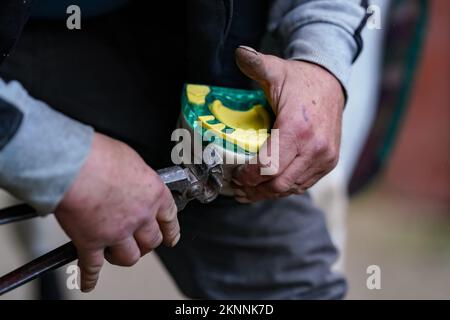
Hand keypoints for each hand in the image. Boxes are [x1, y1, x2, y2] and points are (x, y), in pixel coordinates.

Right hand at [55, 133, 179, 291]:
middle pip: (152, 241)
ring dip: (124, 257)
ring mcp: (117, 232)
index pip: (169, 218)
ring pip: (129, 256)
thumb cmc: (98, 155)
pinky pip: (92, 266)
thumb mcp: (131, 158)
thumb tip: (133, 180)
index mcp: (153, 194)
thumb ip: (137, 176)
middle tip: (140, 243)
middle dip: (146, 244)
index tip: (170, 237)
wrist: (72, 164)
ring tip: (116, 253)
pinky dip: (90, 277)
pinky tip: (89, 282)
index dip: (171, 230)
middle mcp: (140, 216)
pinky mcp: (91, 242)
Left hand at [232, 46, 344, 201]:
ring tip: (250, 191)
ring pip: (292, 187)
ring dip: (269, 192)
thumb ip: (256, 64)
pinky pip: (304, 184)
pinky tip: (270, 186)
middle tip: (238, 188)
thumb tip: (239, 53)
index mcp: (298, 129)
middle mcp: (315, 148)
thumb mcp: (276, 70)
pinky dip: (285, 188)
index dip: (248, 176)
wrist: (331, 83)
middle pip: (279, 183)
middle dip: (255, 189)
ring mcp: (325, 158)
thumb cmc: (301, 81)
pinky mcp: (329, 162)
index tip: (235, 175)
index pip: (268, 166)